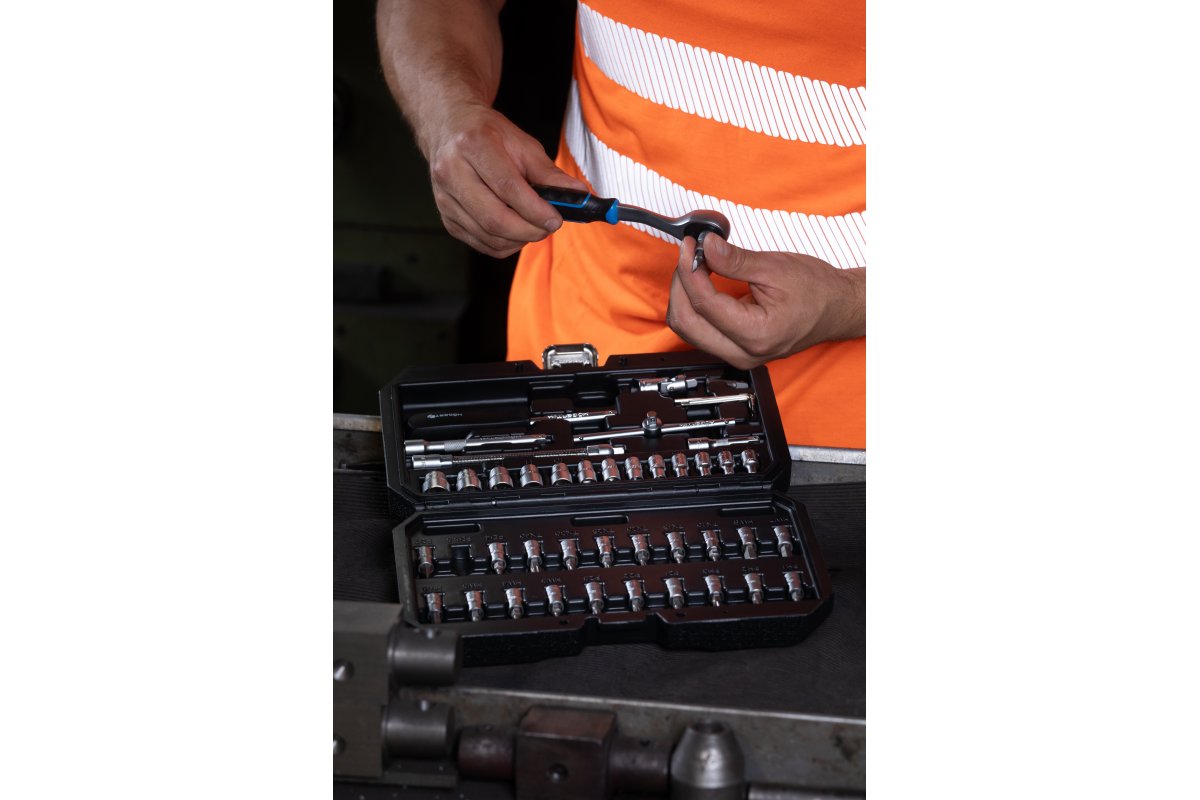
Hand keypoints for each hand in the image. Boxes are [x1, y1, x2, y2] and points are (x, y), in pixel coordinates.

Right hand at [424, 103, 588, 257]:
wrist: (450, 128)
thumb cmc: (488, 134)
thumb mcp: (522, 144)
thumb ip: (549, 173)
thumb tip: (578, 194)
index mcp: (473, 145)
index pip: (507, 187)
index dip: (535, 209)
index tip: (556, 219)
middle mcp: (451, 171)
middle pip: (494, 218)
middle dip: (529, 230)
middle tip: (549, 227)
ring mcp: (444, 197)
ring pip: (487, 235)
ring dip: (518, 239)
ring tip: (534, 227)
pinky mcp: (446, 217)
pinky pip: (479, 243)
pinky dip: (504, 244)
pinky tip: (516, 232)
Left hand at [666, 234, 865, 368]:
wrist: (837, 308)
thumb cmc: (817, 292)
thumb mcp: (775, 268)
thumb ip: (735, 260)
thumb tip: (706, 247)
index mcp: (756, 335)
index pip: (703, 304)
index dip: (689, 271)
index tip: (690, 247)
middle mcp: (744, 353)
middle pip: (686, 323)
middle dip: (681, 285)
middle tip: (689, 255)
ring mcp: (738, 355)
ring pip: (689, 330)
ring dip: (684, 296)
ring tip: (695, 266)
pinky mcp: (735, 349)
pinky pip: (700, 330)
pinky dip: (694, 304)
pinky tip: (701, 282)